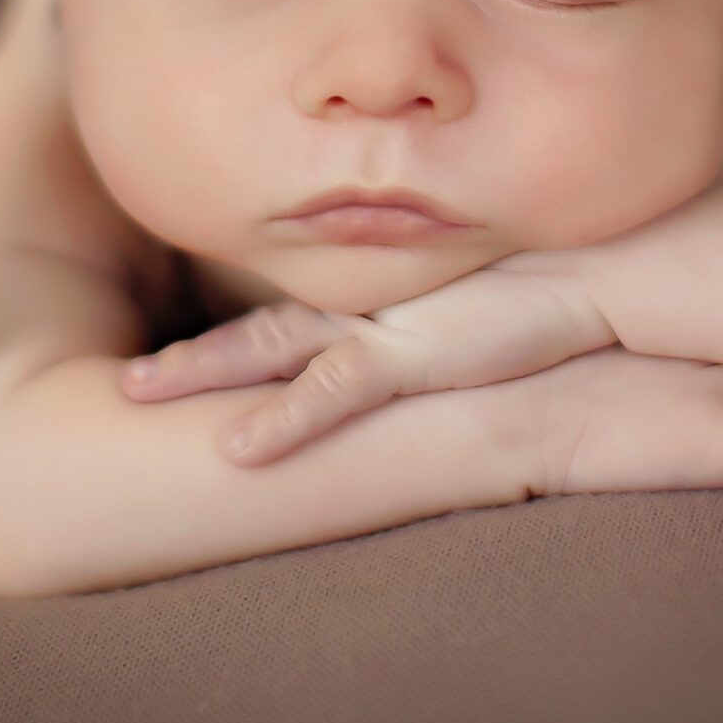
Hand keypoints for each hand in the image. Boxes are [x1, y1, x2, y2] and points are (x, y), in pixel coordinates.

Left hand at [118, 254, 615, 464]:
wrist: (599, 272)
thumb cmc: (548, 290)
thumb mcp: (478, 311)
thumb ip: (439, 321)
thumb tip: (428, 343)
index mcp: (374, 301)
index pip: (286, 319)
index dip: (231, 340)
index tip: (176, 361)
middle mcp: (362, 308)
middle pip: (253, 331)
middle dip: (187, 359)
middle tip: (124, 381)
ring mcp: (380, 329)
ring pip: (266, 352)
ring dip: (199, 373)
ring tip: (135, 394)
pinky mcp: (410, 357)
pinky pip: (332, 393)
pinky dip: (282, 421)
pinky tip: (236, 450)